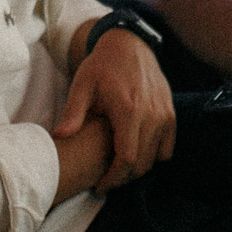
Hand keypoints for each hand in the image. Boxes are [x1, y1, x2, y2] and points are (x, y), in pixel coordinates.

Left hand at [55, 22, 175, 192]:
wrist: (128, 44)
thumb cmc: (101, 66)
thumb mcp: (81, 85)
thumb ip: (73, 113)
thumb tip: (60, 136)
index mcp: (128, 110)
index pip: (127, 159)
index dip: (114, 179)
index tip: (99, 187)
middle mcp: (151, 114)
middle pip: (142, 164)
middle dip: (123, 179)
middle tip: (105, 181)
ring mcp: (164, 114)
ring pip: (156, 158)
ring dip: (138, 169)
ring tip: (118, 169)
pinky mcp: (171, 113)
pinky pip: (167, 147)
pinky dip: (154, 156)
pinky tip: (135, 152)